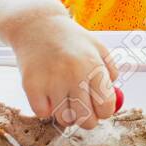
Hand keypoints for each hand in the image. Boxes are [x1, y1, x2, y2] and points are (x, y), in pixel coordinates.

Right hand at [7, 12, 117, 128]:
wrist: (36, 25)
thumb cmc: (68, 38)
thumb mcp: (98, 47)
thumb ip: (111, 71)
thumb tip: (114, 98)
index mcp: (93, 66)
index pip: (106, 107)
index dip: (104, 112)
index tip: (99, 109)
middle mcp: (74, 75)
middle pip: (87, 120)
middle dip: (87, 119)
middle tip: (82, 109)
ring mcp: (51, 81)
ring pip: (64, 120)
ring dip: (66, 114)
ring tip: (64, 99)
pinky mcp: (31, 86)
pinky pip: (42, 114)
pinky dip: (46, 108)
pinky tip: (48, 95)